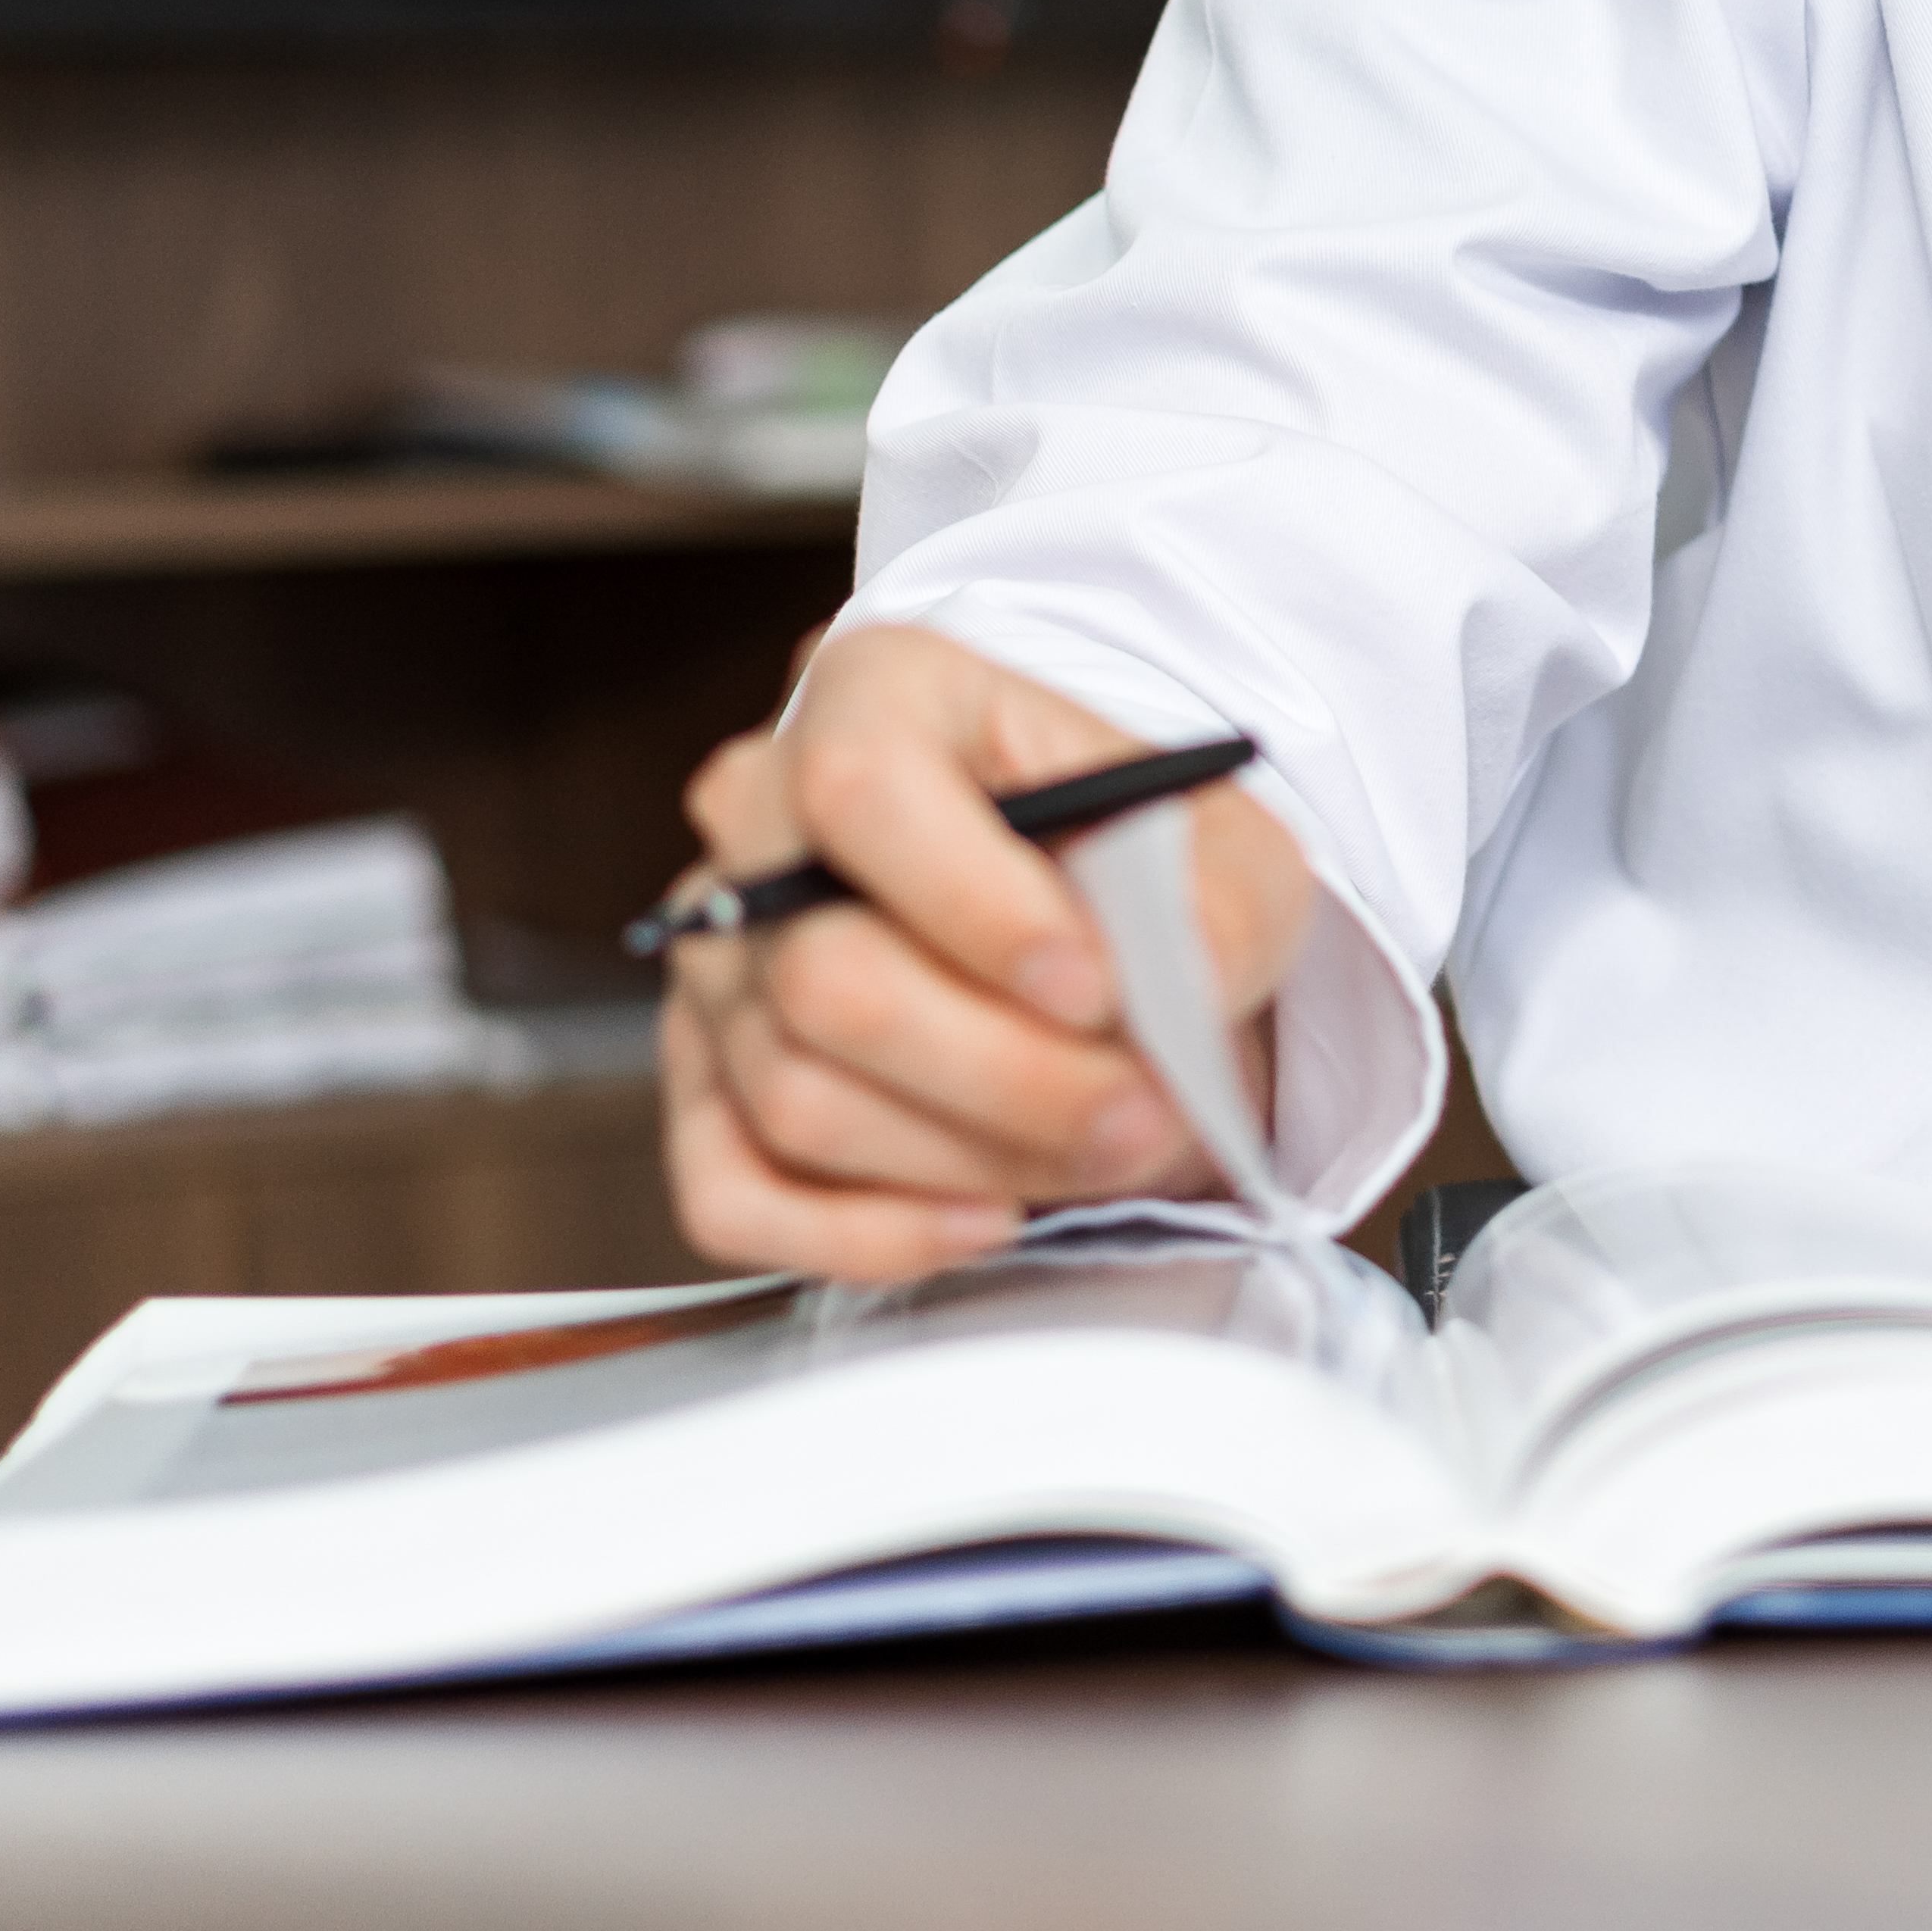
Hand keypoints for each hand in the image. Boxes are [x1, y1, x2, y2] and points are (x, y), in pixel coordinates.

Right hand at [657, 622, 1329, 1283]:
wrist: (1105, 939)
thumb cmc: (1151, 873)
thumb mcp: (1230, 853)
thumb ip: (1210, 908)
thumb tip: (1165, 995)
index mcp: (875, 695)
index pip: (863, 791)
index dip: (977, 907)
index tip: (1099, 991)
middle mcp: (758, 816)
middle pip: (824, 978)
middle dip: (1007, 1075)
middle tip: (1146, 1111)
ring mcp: (716, 958)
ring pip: (796, 1097)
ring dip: (972, 1156)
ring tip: (1105, 1146)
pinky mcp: (701, 1083)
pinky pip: (731, 1194)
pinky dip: (866, 1235)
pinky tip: (989, 1217)